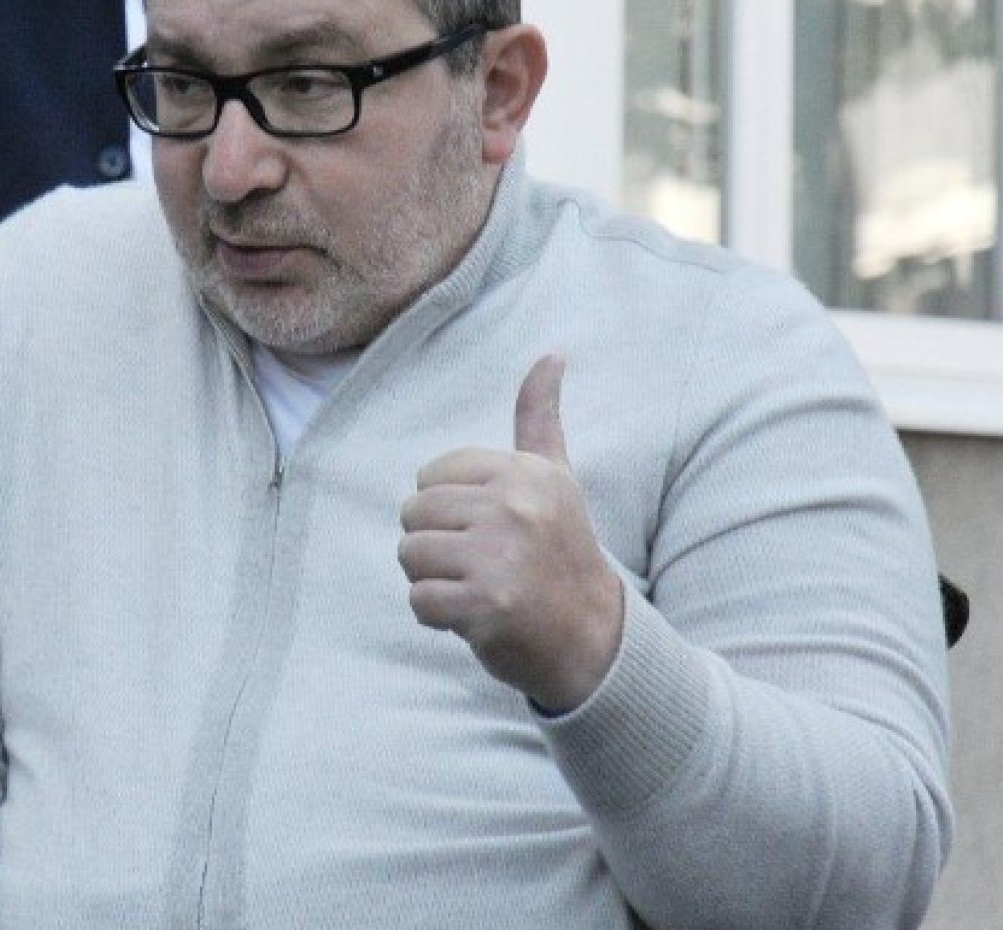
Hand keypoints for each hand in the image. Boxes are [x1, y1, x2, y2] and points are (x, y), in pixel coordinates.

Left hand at [397, 354, 622, 712]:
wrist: (592, 636)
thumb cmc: (561, 551)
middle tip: (481, 564)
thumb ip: (540, 418)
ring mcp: (501, 557)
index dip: (446, 509)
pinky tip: (474, 616)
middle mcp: (516, 508)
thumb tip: (551, 354)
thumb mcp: (556, 478)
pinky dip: (436, 617)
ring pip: (410, 555)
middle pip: (413, 514)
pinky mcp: (487, 605)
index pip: (430, 476)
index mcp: (525, 473)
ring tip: (477, 586)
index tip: (489, 529)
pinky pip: (418, 601)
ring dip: (433, 580)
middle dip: (435, 545)